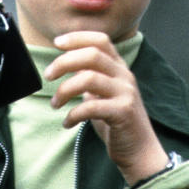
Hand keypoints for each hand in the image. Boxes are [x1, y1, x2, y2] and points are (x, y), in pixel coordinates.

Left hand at [44, 31, 166, 185]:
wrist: (140, 150)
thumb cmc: (116, 121)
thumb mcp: (103, 94)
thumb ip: (90, 76)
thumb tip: (66, 62)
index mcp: (119, 68)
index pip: (100, 40)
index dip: (77, 37)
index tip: (56, 42)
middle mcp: (124, 76)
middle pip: (92, 55)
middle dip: (64, 62)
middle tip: (48, 75)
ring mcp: (126, 93)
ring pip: (89, 78)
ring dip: (64, 90)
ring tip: (55, 104)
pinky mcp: (123, 112)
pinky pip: (91, 107)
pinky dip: (73, 114)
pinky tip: (67, 122)